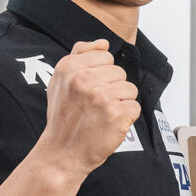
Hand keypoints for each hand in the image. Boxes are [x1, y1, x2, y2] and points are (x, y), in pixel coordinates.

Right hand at [38, 40, 139, 177]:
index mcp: (69, 67)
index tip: (89, 90)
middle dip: (112, 89)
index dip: (102, 75)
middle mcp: (84, 79)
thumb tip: (103, 43)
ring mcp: (101, 96)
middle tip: (94, 106)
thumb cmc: (63, 118)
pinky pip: (135, 107)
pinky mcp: (116, 114)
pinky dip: (126, 118)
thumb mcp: (60, 81)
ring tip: (102, 114)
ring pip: (130, 89)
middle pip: (120, 73)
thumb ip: (80, 55)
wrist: (62, 152)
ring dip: (121, 103)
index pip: (106, 57)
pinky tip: (110, 124)